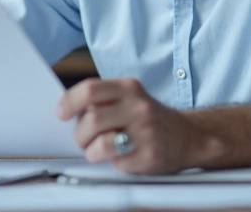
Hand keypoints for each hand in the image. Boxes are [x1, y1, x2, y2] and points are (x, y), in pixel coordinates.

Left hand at [56, 77, 197, 173]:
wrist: (189, 137)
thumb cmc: (150, 118)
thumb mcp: (131, 97)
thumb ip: (104, 99)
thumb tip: (68, 110)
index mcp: (129, 88)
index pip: (90, 90)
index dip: (69, 102)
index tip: (61, 113)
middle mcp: (138, 107)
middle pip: (91, 120)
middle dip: (79, 134)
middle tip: (81, 139)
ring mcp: (146, 132)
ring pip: (100, 144)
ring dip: (91, 151)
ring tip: (97, 151)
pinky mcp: (150, 156)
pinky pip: (116, 163)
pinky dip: (113, 163)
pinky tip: (121, 158)